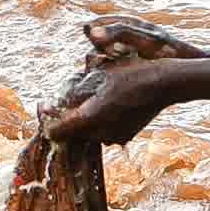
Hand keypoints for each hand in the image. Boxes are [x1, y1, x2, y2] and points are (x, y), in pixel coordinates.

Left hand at [40, 54, 207, 152]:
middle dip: (67, 115)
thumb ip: (73, 94)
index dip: (46, 119)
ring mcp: (114, 137)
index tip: (45, 104)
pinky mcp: (125, 136)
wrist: (165, 83)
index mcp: (90, 118)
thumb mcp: (98, 77)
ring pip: (87, 130)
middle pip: (71, 131)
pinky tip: (107, 101)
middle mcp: (101, 134)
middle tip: (68, 94)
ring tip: (93, 94)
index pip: (55, 131)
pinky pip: (102, 131)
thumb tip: (49, 108)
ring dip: (84, 116)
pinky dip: (99, 119)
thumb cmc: (131, 73)